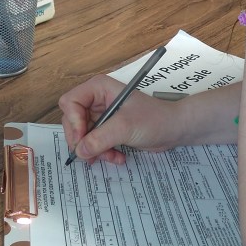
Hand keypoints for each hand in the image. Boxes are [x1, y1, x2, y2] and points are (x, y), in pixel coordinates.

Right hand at [59, 75, 181, 164]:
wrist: (174, 129)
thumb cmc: (154, 119)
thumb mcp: (125, 127)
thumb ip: (100, 139)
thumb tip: (79, 152)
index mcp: (99, 88)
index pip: (70, 102)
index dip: (73, 122)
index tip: (82, 140)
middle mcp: (97, 100)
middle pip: (72, 121)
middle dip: (83, 140)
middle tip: (92, 155)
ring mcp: (102, 115)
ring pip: (82, 136)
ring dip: (94, 150)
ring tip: (111, 157)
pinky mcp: (108, 129)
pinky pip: (94, 143)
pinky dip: (102, 153)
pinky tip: (118, 157)